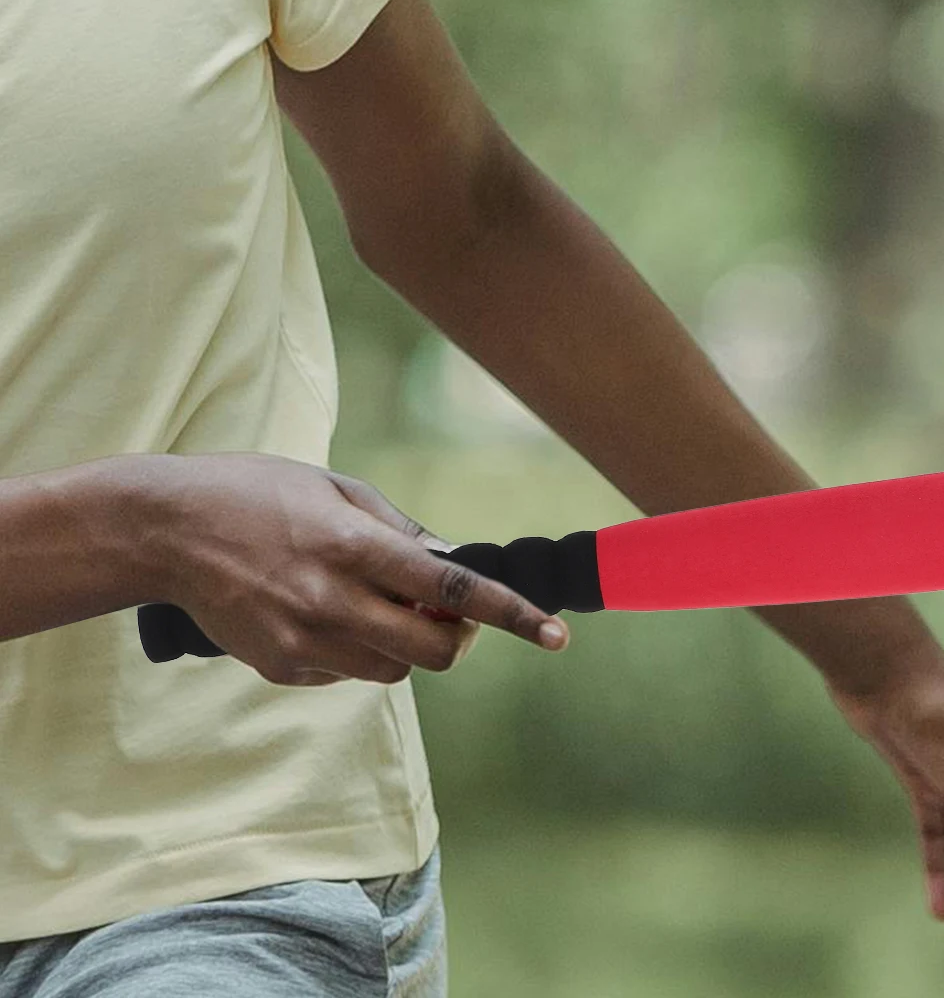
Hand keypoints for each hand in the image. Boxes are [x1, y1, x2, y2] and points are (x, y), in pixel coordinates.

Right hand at [143, 452, 568, 685]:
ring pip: (394, 671)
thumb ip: (401, 532)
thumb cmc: (260, 493)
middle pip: (435, 650)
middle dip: (461, 639)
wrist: (167, 531)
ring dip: (408, 646)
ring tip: (377, 603)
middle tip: (455, 616)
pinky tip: (326, 613)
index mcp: (355, 547)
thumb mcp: (339, 489)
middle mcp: (332, 601)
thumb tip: (453, 563)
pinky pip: (346, 674)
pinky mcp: (279, 666)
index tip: (556, 635)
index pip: (454, 591)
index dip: (513, 615)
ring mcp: (303, 640)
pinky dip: (357, 652)